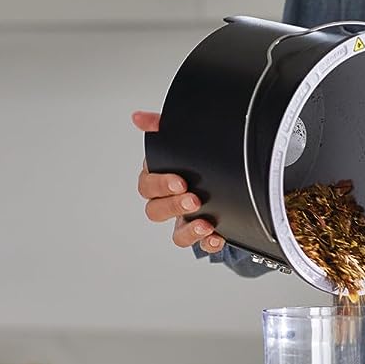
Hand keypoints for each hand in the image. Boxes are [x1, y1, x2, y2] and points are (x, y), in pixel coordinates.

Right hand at [132, 111, 225, 253]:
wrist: (226, 176)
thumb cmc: (193, 159)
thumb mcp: (180, 138)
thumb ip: (160, 127)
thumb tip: (138, 117)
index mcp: (158, 179)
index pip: (147, 185)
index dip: (161, 185)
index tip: (179, 181)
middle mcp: (168, 202)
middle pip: (156, 211)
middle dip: (174, 206)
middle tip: (194, 200)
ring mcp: (184, 220)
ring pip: (176, 234)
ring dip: (188, 231)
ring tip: (205, 224)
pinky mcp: (201, 233)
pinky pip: (200, 246)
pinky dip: (208, 243)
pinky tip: (218, 237)